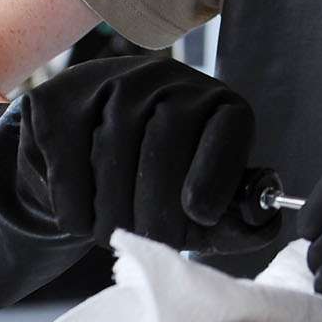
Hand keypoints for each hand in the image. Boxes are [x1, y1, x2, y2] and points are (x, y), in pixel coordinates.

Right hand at [0, 55, 277, 305]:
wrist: (79, 152)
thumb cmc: (157, 181)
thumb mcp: (202, 198)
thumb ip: (235, 217)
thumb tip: (264, 221)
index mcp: (216, 102)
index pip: (228, 128)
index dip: (216, 175)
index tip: (201, 215)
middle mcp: (168, 78)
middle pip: (165, 146)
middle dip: (159, 211)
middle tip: (154, 242)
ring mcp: (110, 81)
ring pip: (114, 156)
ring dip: (114, 214)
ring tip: (117, 232)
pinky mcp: (57, 99)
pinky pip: (67, 162)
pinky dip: (76, 206)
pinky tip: (84, 218)